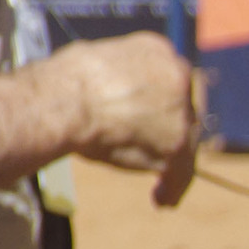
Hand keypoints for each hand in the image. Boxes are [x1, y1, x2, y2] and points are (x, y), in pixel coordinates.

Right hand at [51, 31, 206, 205]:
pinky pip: (182, 170)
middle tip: (156, 148)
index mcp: (155, 49)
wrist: (63, 101)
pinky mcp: (178, 142)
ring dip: (172, 160)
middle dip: (170, 129)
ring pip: (185, 139)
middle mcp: (177, 75)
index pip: (169, 78)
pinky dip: (172, 186)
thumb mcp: (92, 65)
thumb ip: (115, 79)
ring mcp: (181, 109)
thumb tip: (110, 95)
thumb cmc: (63, 83)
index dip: (160, 101)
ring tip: (160, 183)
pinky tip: (161, 199)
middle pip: (183, 108)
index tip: (155, 116)